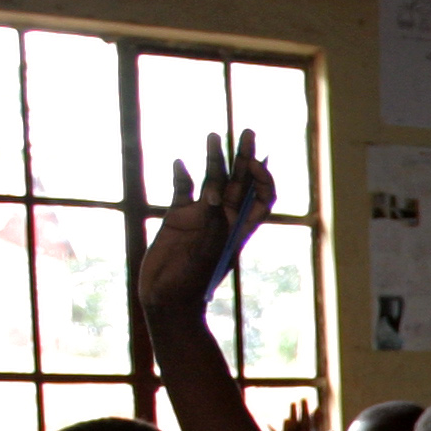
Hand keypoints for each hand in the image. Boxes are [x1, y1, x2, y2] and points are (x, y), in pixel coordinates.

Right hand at [136, 130, 274, 317]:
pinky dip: (182, 175)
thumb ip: (214, 224)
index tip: (253, 164)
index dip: (263, 177)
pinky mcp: (177, 216)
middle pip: (240, 181)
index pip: (263, 196)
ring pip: (211, 179)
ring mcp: (201, 215)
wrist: (167, 299)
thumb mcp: (210, 252)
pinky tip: (179, 162)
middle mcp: (224, 217)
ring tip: (214, 135)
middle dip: (245, 156)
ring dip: (215, 158)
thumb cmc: (194, 282)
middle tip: (248, 131)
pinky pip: (182, 189)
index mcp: (241, 226)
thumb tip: (215, 196)